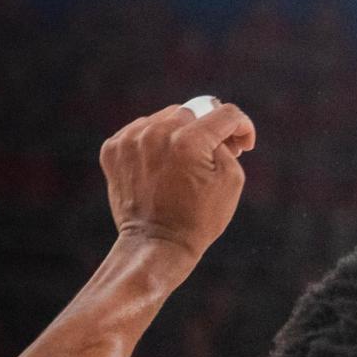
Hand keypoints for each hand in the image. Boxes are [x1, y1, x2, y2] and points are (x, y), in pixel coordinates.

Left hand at [101, 102, 255, 267]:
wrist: (156, 244)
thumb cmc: (200, 217)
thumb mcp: (232, 180)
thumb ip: (229, 144)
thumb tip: (218, 130)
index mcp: (189, 140)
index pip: (225, 113)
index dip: (241, 127)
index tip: (243, 144)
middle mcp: (157, 133)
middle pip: (194, 112)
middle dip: (209, 130)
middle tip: (213, 155)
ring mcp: (131, 140)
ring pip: (166, 118)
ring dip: (180, 133)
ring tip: (184, 162)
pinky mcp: (113, 149)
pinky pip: (141, 129)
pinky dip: (154, 141)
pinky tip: (161, 163)